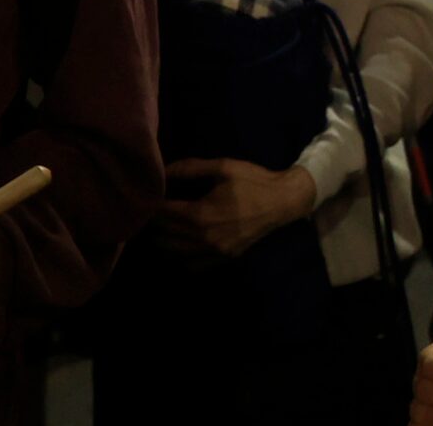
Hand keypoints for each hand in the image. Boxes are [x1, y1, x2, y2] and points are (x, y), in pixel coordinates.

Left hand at [154, 159, 315, 260]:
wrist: (284, 201)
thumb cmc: (254, 181)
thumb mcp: (223, 167)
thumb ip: (191, 168)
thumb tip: (165, 170)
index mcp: (201, 214)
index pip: (163, 213)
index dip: (152, 204)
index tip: (149, 195)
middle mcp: (203, 237)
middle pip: (165, 233)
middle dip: (154, 221)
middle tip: (151, 210)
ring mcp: (214, 251)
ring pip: (174, 252)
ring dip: (163, 239)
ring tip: (160, 227)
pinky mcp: (224, 257)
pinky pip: (192, 265)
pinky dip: (180, 256)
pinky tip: (181, 244)